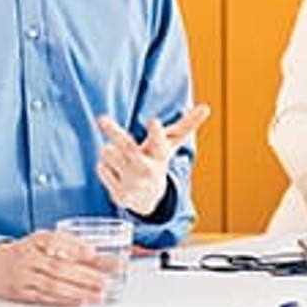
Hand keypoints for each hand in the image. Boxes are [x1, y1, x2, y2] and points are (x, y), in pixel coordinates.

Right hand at [0, 229, 109, 306]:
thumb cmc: (25, 252)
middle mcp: (28, 256)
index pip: (55, 240)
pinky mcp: (20, 292)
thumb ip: (72, 248)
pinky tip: (78, 301)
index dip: (75, 247)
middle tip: (104, 280)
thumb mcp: (44, 242)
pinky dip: (62, 300)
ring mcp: (23, 275)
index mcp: (36, 240)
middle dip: (84, 275)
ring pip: (52, 284)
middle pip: (58, 266)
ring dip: (77, 291)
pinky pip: (43, 297)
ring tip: (97, 294)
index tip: (93, 252)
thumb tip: (102, 257)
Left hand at [96, 103, 210, 216]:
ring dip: (109, 151)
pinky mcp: (119, 195)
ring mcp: (132, 183)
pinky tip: (116, 173)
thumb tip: (206, 107)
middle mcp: (147, 169)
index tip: (153, 121)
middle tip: (101, 118)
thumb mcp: (170, 143)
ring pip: (108, 153)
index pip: (159, 141)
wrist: (149, 199)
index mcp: (160, 154)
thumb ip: (186, 125)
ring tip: (120, 156)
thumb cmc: (156, 160)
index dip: (156, 132)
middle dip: (114, 132)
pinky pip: (101, 169)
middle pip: (127, 147)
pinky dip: (105, 167)